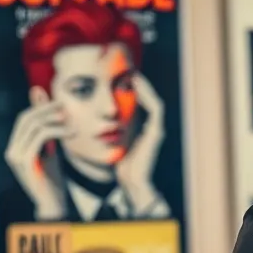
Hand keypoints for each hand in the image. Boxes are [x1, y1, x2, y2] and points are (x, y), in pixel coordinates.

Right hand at [4, 88, 70, 219]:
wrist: (53, 204)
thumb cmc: (53, 180)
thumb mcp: (51, 151)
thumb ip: (50, 133)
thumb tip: (53, 112)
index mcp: (15, 148)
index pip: (24, 120)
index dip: (40, 107)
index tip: (59, 101)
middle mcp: (11, 151)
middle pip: (26, 119)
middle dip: (46, 108)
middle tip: (65, 103)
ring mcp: (15, 157)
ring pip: (34, 126)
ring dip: (55, 119)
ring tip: (73, 120)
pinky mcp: (25, 162)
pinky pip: (40, 137)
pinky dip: (58, 130)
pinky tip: (72, 132)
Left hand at [117, 74, 164, 214]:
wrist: (132, 181)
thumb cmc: (121, 165)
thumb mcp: (114, 142)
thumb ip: (111, 129)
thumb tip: (95, 118)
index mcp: (143, 129)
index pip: (142, 103)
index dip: (134, 89)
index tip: (121, 77)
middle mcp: (152, 127)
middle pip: (149, 99)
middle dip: (140, 84)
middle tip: (127, 70)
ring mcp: (156, 128)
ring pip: (154, 100)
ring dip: (144, 86)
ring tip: (132, 74)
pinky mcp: (156, 131)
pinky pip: (156, 108)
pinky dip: (148, 96)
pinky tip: (137, 86)